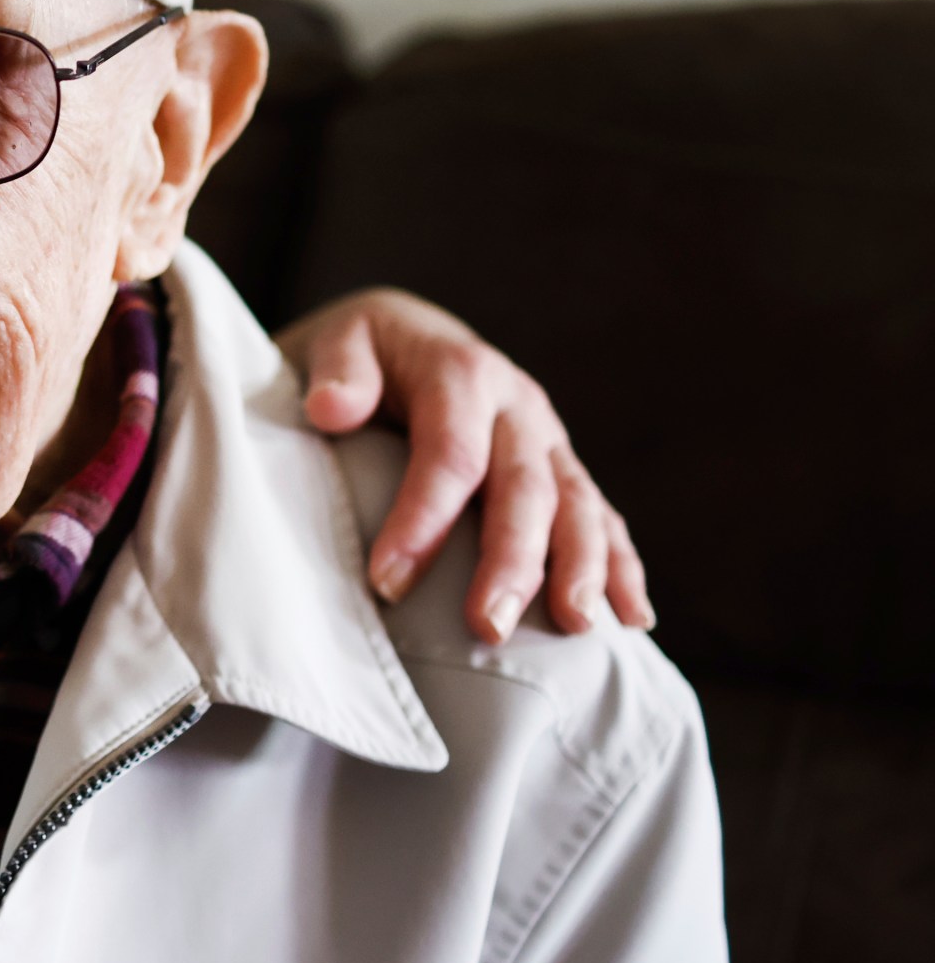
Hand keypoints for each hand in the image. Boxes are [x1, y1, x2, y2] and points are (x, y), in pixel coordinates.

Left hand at [277, 289, 653, 643]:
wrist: (406, 335)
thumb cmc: (365, 353)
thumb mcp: (339, 341)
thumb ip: (337, 372)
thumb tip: (331, 407)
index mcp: (463, 374)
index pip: (450, 454)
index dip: (422, 520)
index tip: (388, 582)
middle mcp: (518, 406)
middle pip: (524, 489)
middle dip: (511, 562)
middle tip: (487, 627)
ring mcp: (549, 438)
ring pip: (578, 506)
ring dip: (582, 569)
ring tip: (575, 627)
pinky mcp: (563, 467)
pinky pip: (601, 517)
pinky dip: (622, 567)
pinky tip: (632, 618)